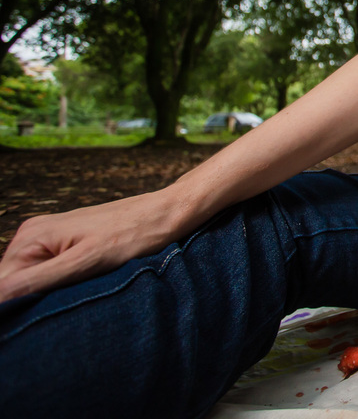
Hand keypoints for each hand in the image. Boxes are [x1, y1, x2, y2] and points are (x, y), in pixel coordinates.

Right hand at [0, 190, 179, 301]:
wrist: (167, 213)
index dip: (13, 307)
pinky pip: (48, 272)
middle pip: (11, 284)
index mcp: (31, 237)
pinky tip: (81, 287)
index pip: (1, 286)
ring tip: (77, 296)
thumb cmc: (134, 235)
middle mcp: (33, 234)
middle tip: (66, 307)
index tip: (41, 317)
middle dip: (29, 302)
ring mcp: (49, 238)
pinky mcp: (66, 243)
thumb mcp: (85, 263)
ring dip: (45, 295)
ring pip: (29, 280)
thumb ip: (37, 281)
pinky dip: (59, 285)